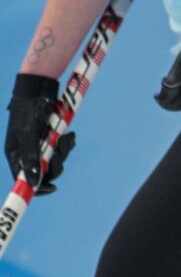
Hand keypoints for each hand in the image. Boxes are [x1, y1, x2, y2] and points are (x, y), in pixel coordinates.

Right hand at [5, 73, 73, 194]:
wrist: (40, 88)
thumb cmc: (29, 109)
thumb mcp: (29, 135)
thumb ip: (31, 159)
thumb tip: (33, 183)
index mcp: (16, 153)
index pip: (24, 178)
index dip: (37, 187)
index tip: (53, 189)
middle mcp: (27, 150)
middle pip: (44, 171)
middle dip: (56, 164)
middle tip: (60, 153)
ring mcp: (40, 144)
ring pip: (56, 159)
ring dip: (64, 151)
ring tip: (65, 137)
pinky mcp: (51, 136)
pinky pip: (62, 147)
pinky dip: (67, 143)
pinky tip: (69, 134)